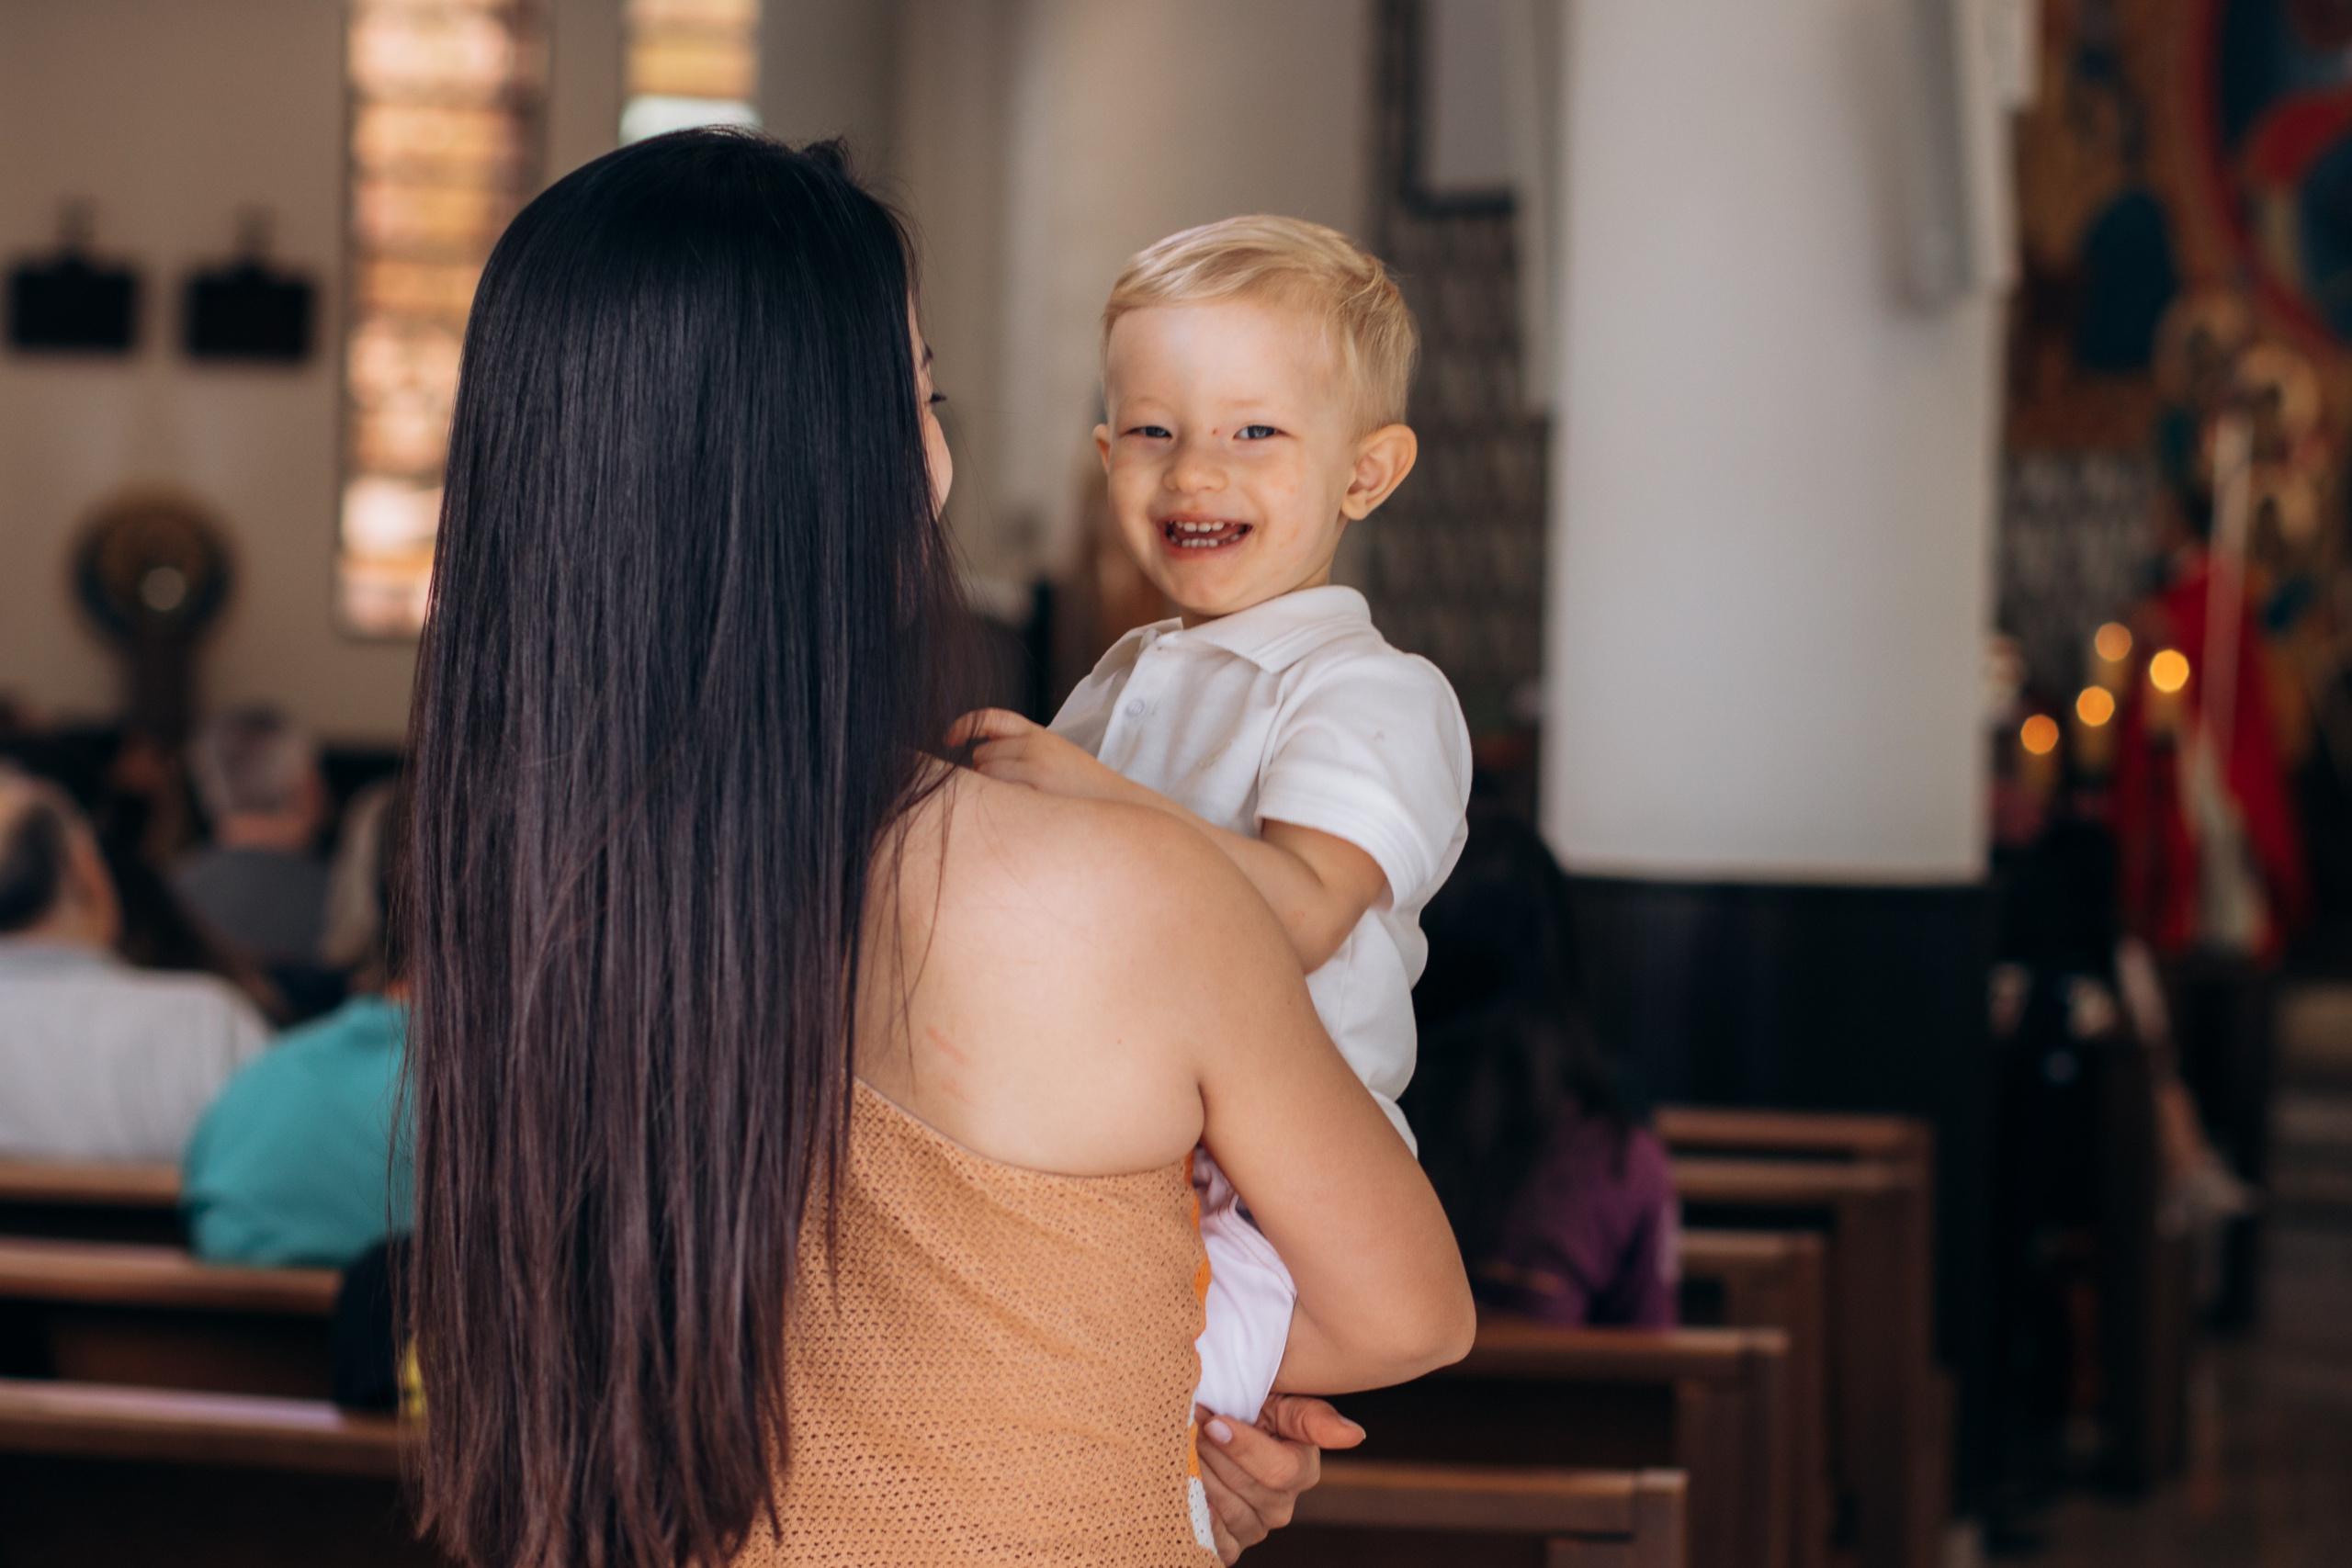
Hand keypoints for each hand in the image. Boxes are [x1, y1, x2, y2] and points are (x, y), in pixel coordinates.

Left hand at [947, 709, 1143, 804]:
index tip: (948, 739)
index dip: (965, 725)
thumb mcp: (1058, 756)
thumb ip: (1025, 751)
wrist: (1120, 808)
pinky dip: (997, 806)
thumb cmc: (1083, 790)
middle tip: (1005, 796)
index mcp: (1041, 734)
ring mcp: (1036, 770)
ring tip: (1016, 808)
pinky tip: (1014, 817)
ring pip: (985, 777)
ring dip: (989, 793)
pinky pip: (997, 796)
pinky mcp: (1036, 793)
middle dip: (983, 774)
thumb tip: (979, 760)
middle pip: (982, 756)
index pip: (992, 718)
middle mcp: (1037, 747)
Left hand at [1194, 1396, 1364, 1562]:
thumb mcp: (1282, 1404)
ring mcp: (1256, 1527)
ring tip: (1185, 1448)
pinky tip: (1190, 1497)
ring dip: (1202, 1478)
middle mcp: (1282, 1506)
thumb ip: (1314, 1418)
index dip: (1244, 1447)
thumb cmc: (1251, 1410)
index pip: (1279, 1470)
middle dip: (1214, 1454)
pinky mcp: (1231, 1543)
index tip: (1215, 1421)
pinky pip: (1220, 1545)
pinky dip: (1204, 1522)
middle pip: (1247, 1489)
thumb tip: (1355, 1435)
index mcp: (1302, 1470)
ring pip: (1230, 1512)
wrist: (1215, 1428)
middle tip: (1190, 1425)